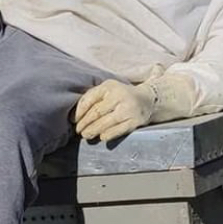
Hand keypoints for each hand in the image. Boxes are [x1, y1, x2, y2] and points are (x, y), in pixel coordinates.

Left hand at [74, 74, 199, 141]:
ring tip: (86, 135)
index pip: (90, 99)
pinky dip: (108, 135)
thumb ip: (92, 97)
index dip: (80, 111)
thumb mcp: (107, 90)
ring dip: (93, 131)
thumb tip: (76, 115)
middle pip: (97, 112)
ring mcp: (129, 109)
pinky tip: (101, 137)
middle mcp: (119, 96)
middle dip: (85, 123)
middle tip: (78, 131)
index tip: (74, 120)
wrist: (148, 100)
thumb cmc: (121, 96)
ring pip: (106, 123)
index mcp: (109, 86)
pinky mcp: (136, 121)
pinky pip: (118, 130)